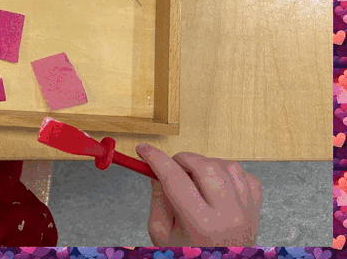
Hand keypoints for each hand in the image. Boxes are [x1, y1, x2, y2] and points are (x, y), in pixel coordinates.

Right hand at [135, 144, 261, 245]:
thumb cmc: (191, 254)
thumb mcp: (162, 233)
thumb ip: (157, 200)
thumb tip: (156, 170)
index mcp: (200, 224)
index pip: (175, 179)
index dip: (156, 159)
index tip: (144, 150)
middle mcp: (228, 214)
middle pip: (204, 166)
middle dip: (182, 159)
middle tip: (171, 167)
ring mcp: (246, 209)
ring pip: (226, 165)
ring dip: (205, 164)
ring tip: (195, 177)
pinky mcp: (255, 206)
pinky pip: (243, 174)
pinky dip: (227, 172)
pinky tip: (216, 183)